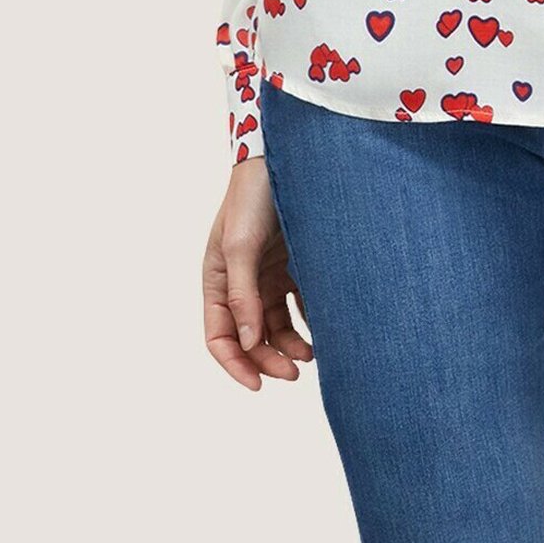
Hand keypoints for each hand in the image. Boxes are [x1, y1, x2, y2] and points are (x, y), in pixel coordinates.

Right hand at [202, 159, 315, 389]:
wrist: (288, 156)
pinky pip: (301, 303)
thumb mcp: (242, 244)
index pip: (219, 336)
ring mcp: (269, 274)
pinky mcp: (296, 264)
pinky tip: (325, 331)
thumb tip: (248, 341)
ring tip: (313, 354)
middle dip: (269, 360)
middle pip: (251, 337)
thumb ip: (243, 293)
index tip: (259, 386)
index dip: (236, 365)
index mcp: (218, 280)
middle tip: (295, 374)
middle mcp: (241, 282)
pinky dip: (309, 321)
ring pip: (277, 325)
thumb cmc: (255, 194)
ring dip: (291, 345)